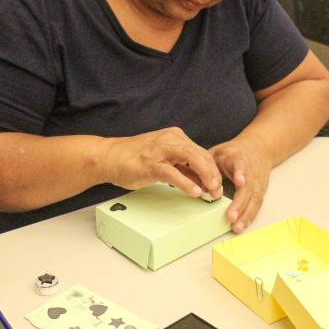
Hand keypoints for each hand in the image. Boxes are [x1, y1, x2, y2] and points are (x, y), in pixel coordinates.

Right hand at [102, 127, 221, 198]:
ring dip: (205, 176)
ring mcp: (160, 150)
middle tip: (219, 192)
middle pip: (200, 155)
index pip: (202, 152)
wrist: (109, 156)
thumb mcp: (164, 161)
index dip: (213, 170)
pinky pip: (173, 173)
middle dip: (213, 175)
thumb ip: (182, 168)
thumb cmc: (135, 160)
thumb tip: (202, 182)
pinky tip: (194, 191)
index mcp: (175, 137)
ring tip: (212, 191)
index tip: (218, 185)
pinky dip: (186, 183)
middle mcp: (170, 139)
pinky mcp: (151, 163)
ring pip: (191, 159)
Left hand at [210, 136, 271, 232]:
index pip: (241, 165)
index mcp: (239, 158)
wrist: (257, 149)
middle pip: (248, 188)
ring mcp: (258, 182)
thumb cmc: (233, 153)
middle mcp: (251, 171)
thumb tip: (198, 186)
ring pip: (254, 199)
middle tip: (230, 216)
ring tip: (236, 227)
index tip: (240, 181)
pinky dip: (249, 217)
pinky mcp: (260, 191)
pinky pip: (256, 205)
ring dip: (245, 215)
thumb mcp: (217, 154)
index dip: (241, 173)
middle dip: (240, 203)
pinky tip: (241, 226)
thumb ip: (207, 168)